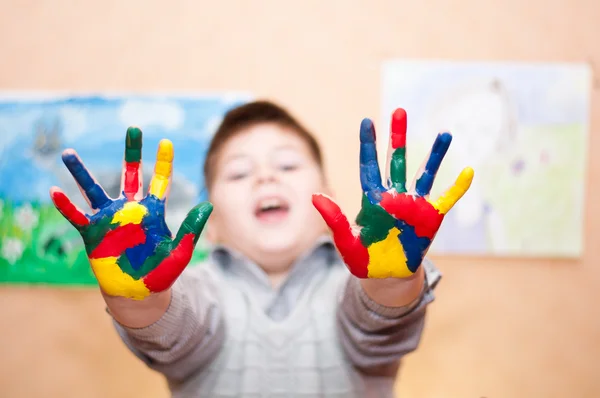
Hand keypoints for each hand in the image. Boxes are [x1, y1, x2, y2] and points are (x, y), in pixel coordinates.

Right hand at [49, 127, 212, 299]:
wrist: (139, 293)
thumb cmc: (161, 273)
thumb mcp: (180, 251)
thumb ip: (192, 228)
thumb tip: (209, 204)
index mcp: (153, 212)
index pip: (160, 181)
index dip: (163, 162)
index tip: (166, 141)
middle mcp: (131, 210)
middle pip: (131, 175)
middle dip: (133, 152)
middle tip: (134, 128)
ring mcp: (110, 220)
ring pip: (94, 190)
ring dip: (81, 173)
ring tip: (68, 153)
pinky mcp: (93, 234)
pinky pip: (77, 217)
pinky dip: (66, 206)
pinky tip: (54, 191)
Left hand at [313, 108, 472, 278]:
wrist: (386, 278)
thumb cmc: (363, 260)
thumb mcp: (346, 242)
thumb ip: (334, 219)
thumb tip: (314, 196)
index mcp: (371, 199)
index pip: (369, 166)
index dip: (367, 144)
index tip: (366, 121)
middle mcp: (393, 196)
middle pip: (396, 160)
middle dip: (397, 137)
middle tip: (399, 111)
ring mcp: (413, 205)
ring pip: (424, 173)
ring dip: (434, 154)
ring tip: (444, 133)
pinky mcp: (430, 218)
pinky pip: (446, 199)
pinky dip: (457, 187)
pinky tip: (469, 171)